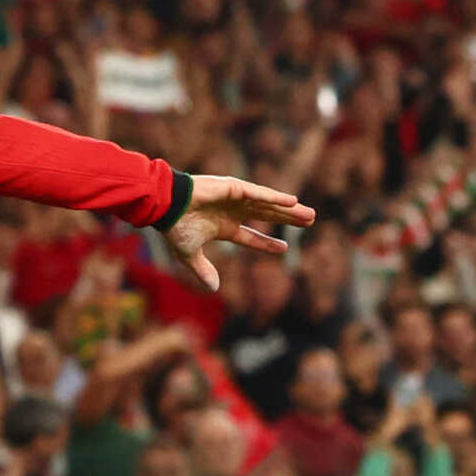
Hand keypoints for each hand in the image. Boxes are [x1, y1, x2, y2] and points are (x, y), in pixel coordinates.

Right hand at [164, 175, 317, 292]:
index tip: (285, 247)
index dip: (268, 243)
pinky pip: (259, 193)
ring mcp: (235, 198)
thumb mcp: (189, 255)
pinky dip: (275, 197)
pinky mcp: (234, 187)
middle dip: (288, 220)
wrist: (165, 206)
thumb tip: (214, 288)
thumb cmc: (175, 227)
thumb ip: (202, 270)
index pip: (251, 236)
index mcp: (223, 227)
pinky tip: (292, 201)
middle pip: (267, 216)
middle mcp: (232, 211)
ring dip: (289, 210)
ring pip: (269, 205)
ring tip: (310, 215)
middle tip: (310, 223)